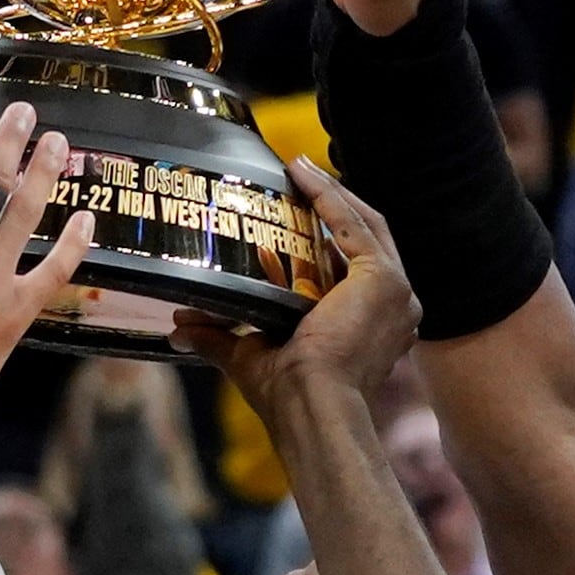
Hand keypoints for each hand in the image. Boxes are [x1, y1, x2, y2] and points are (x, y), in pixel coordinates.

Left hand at [172, 163, 416, 403]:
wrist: (310, 405)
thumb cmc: (289, 397)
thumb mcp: (249, 356)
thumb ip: (219, 337)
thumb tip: (179, 328)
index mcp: (373, 325)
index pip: (354, 266)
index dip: (329, 236)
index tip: (297, 212)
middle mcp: (395, 307)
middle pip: (366, 237)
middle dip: (333, 204)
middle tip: (299, 178)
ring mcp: (396, 293)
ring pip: (365, 224)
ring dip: (331, 193)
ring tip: (299, 169)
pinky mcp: (384, 279)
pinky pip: (354, 224)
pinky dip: (328, 196)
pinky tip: (302, 175)